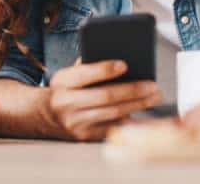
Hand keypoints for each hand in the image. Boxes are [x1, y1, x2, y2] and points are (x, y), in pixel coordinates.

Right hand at [48, 60, 163, 141]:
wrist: (45, 115)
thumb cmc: (65, 88)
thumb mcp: (69, 73)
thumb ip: (88, 66)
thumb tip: (120, 63)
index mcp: (62, 82)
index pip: (85, 74)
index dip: (105, 70)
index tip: (125, 64)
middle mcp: (67, 103)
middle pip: (105, 96)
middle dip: (133, 90)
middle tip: (153, 85)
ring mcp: (75, 123)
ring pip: (113, 113)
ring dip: (138, 105)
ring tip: (155, 97)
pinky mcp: (85, 137)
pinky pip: (113, 128)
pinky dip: (131, 121)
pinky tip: (145, 115)